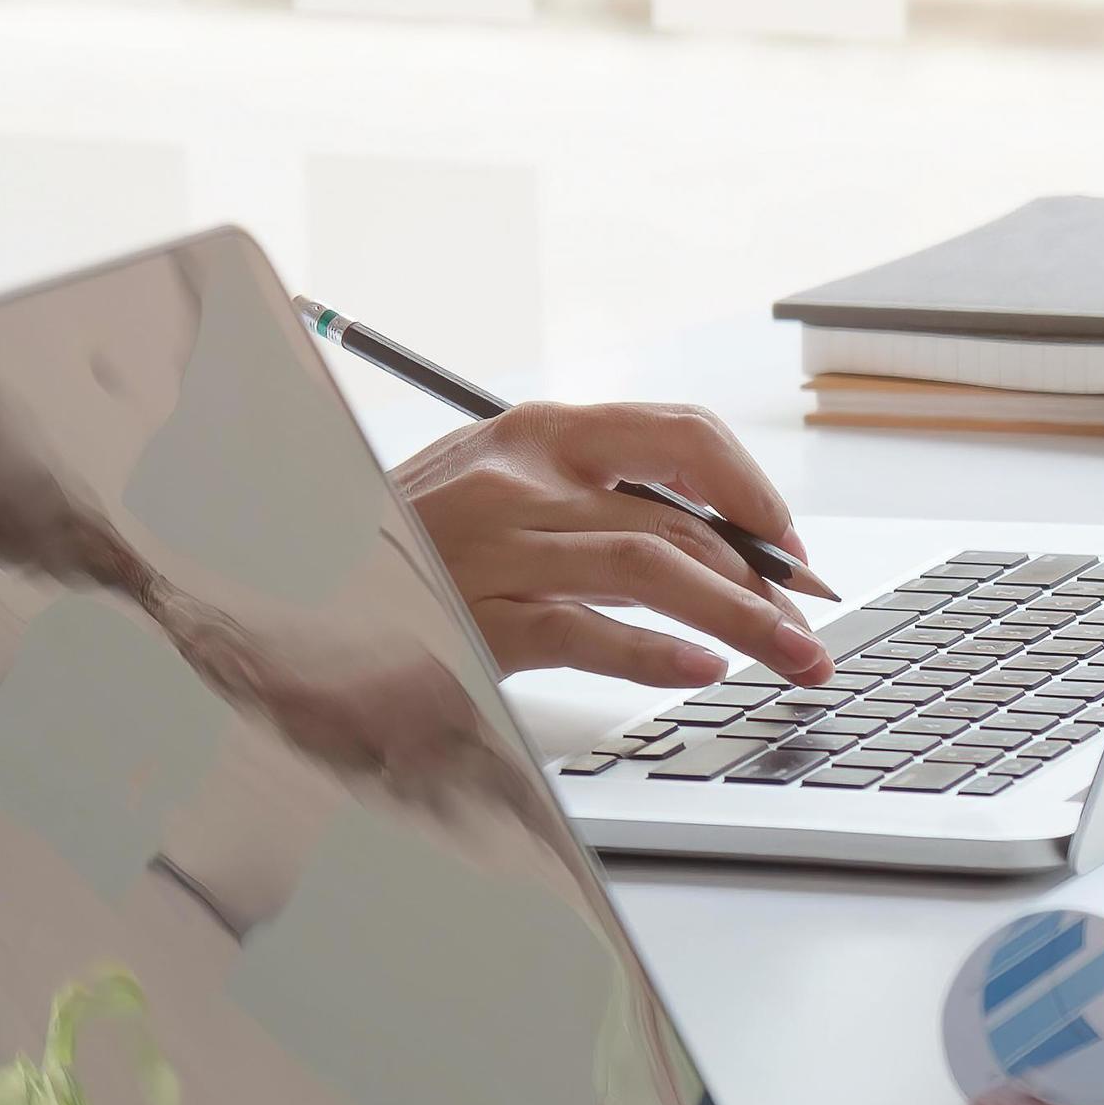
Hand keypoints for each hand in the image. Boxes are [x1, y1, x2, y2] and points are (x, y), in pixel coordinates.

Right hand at [395, 402, 833, 688]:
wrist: (295, 583)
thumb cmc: (405, 542)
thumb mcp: (496, 491)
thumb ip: (586, 501)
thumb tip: (703, 542)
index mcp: (538, 433)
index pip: (679, 436)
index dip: (751, 491)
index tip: (789, 544)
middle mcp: (524, 479)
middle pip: (681, 516)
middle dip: (765, 577)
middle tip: (809, 626)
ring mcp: (497, 547)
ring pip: (652, 565)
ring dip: (740, 615)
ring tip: (791, 656)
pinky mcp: (474, 619)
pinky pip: (583, 632)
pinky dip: (651, 653)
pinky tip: (699, 671)